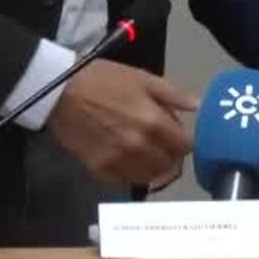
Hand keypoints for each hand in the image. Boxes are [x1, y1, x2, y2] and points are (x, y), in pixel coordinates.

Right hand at [46, 59, 197, 185]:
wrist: (60, 92)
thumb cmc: (103, 80)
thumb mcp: (141, 78)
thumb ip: (173, 95)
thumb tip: (199, 107)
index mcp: (152, 122)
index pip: (185, 146)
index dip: (186, 142)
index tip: (180, 137)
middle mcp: (138, 147)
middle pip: (170, 166)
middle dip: (172, 156)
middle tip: (164, 146)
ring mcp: (118, 162)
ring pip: (149, 177)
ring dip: (153, 167)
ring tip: (147, 153)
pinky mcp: (99, 171)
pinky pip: (125, 180)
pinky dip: (130, 172)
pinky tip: (126, 158)